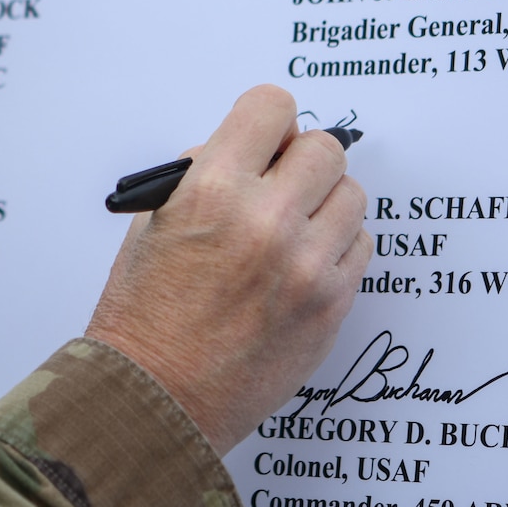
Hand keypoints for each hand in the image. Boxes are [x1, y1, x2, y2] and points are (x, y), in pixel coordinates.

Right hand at [85, 84, 372, 454]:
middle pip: (324, 147)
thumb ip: (203, 173)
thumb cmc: (145, 316)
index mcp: (211, 190)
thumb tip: (253, 149)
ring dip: (325, 203)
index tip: (263, 136)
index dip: (267, 119)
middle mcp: (266, 220)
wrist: (159, 399)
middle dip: (300, 160)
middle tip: (280, 184)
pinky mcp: (332, 305)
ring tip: (292, 229)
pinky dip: (337, 247)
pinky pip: (362, 246)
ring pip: (352, 195)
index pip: (272, 107)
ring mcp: (307, 266)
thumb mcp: (154, 222)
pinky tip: (303, 264)